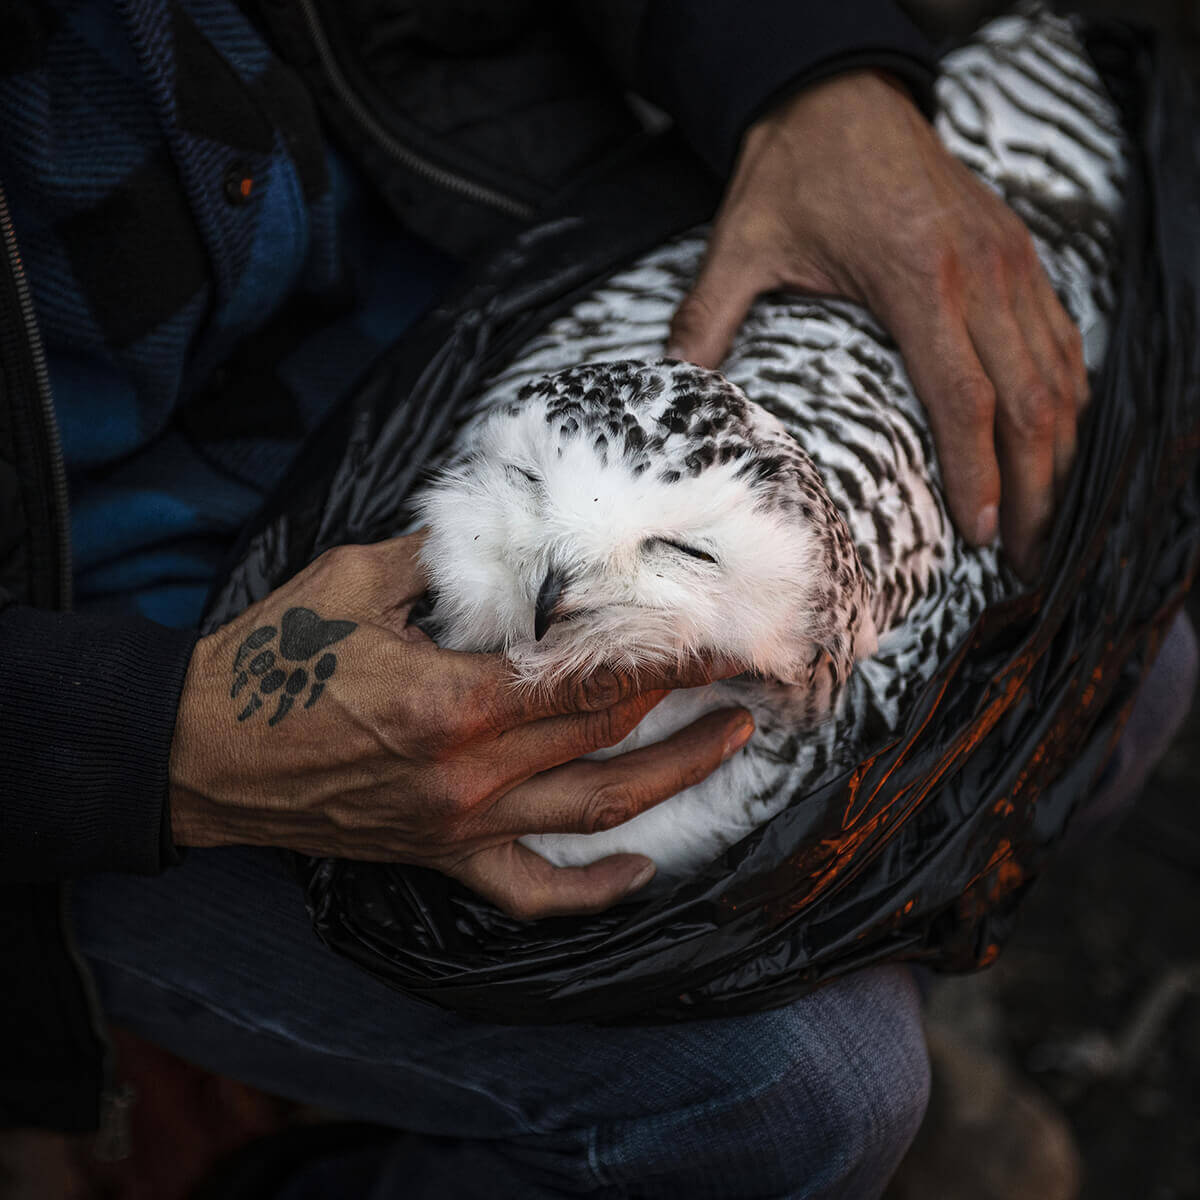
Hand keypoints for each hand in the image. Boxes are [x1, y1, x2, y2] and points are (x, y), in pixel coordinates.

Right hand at [169, 534, 751, 918]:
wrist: (204, 752)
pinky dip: (590, 891)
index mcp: (454, 699)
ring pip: (593, 811)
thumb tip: (510, 532)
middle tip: (741, 670)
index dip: (666, 654)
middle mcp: (470, 772)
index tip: (718, 632)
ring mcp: (461, 824)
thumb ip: (442, 557)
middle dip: (686, 701)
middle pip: (607, 737)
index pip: (591, 677)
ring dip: (672, 778)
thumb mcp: (355, 581)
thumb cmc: (273, 659)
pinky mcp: (442, 855)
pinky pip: (530, 892)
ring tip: (731, 743)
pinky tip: (641, 870)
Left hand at [667, 70, 1086, 579]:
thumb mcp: (740, 242)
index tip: (981, 534)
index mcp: (915, 278)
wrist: (843, 91)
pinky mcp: (1017, 252)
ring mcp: (1008, 259)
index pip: (964, 397)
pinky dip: (1067, 394)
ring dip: (1059, 451)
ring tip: (1044, 517)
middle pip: (1029, 401)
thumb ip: (707, 318)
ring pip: (1059, 373)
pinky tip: (1056, 439)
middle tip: (1024, 554)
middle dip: (1033, 486)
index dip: (979, 474)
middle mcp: (979, 271)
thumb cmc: (795, 169)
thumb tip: (671, 384)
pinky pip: (1061, 336)